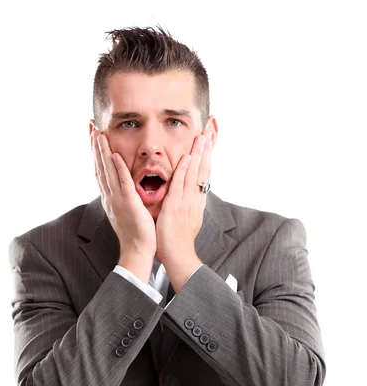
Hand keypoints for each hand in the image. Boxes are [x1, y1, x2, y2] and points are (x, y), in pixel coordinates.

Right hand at [92, 130, 156, 257]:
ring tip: (99, 134)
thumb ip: (123, 196)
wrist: (136, 250)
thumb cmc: (135, 232)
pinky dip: (118, 168)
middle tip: (91, 127)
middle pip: (99, 167)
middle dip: (95, 147)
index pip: (100, 170)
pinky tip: (115, 155)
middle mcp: (110, 196)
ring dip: (103, 152)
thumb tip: (122, 186)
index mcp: (110, 197)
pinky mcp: (128, 204)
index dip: (95, 153)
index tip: (93, 136)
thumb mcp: (126, 210)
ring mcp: (117, 199)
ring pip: (108, 171)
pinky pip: (122, 183)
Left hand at [155, 130, 211, 264]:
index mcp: (198, 201)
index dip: (207, 157)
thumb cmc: (180, 239)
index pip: (205, 174)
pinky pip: (181, 185)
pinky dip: (185, 170)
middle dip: (207, 150)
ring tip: (202, 136)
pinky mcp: (176, 206)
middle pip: (204, 169)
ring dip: (199, 154)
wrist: (179, 254)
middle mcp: (195, 198)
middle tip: (209, 131)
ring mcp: (187, 201)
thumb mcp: (189, 218)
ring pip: (195, 173)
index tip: (209, 141)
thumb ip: (189, 203)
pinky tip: (188, 158)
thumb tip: (192, 194)